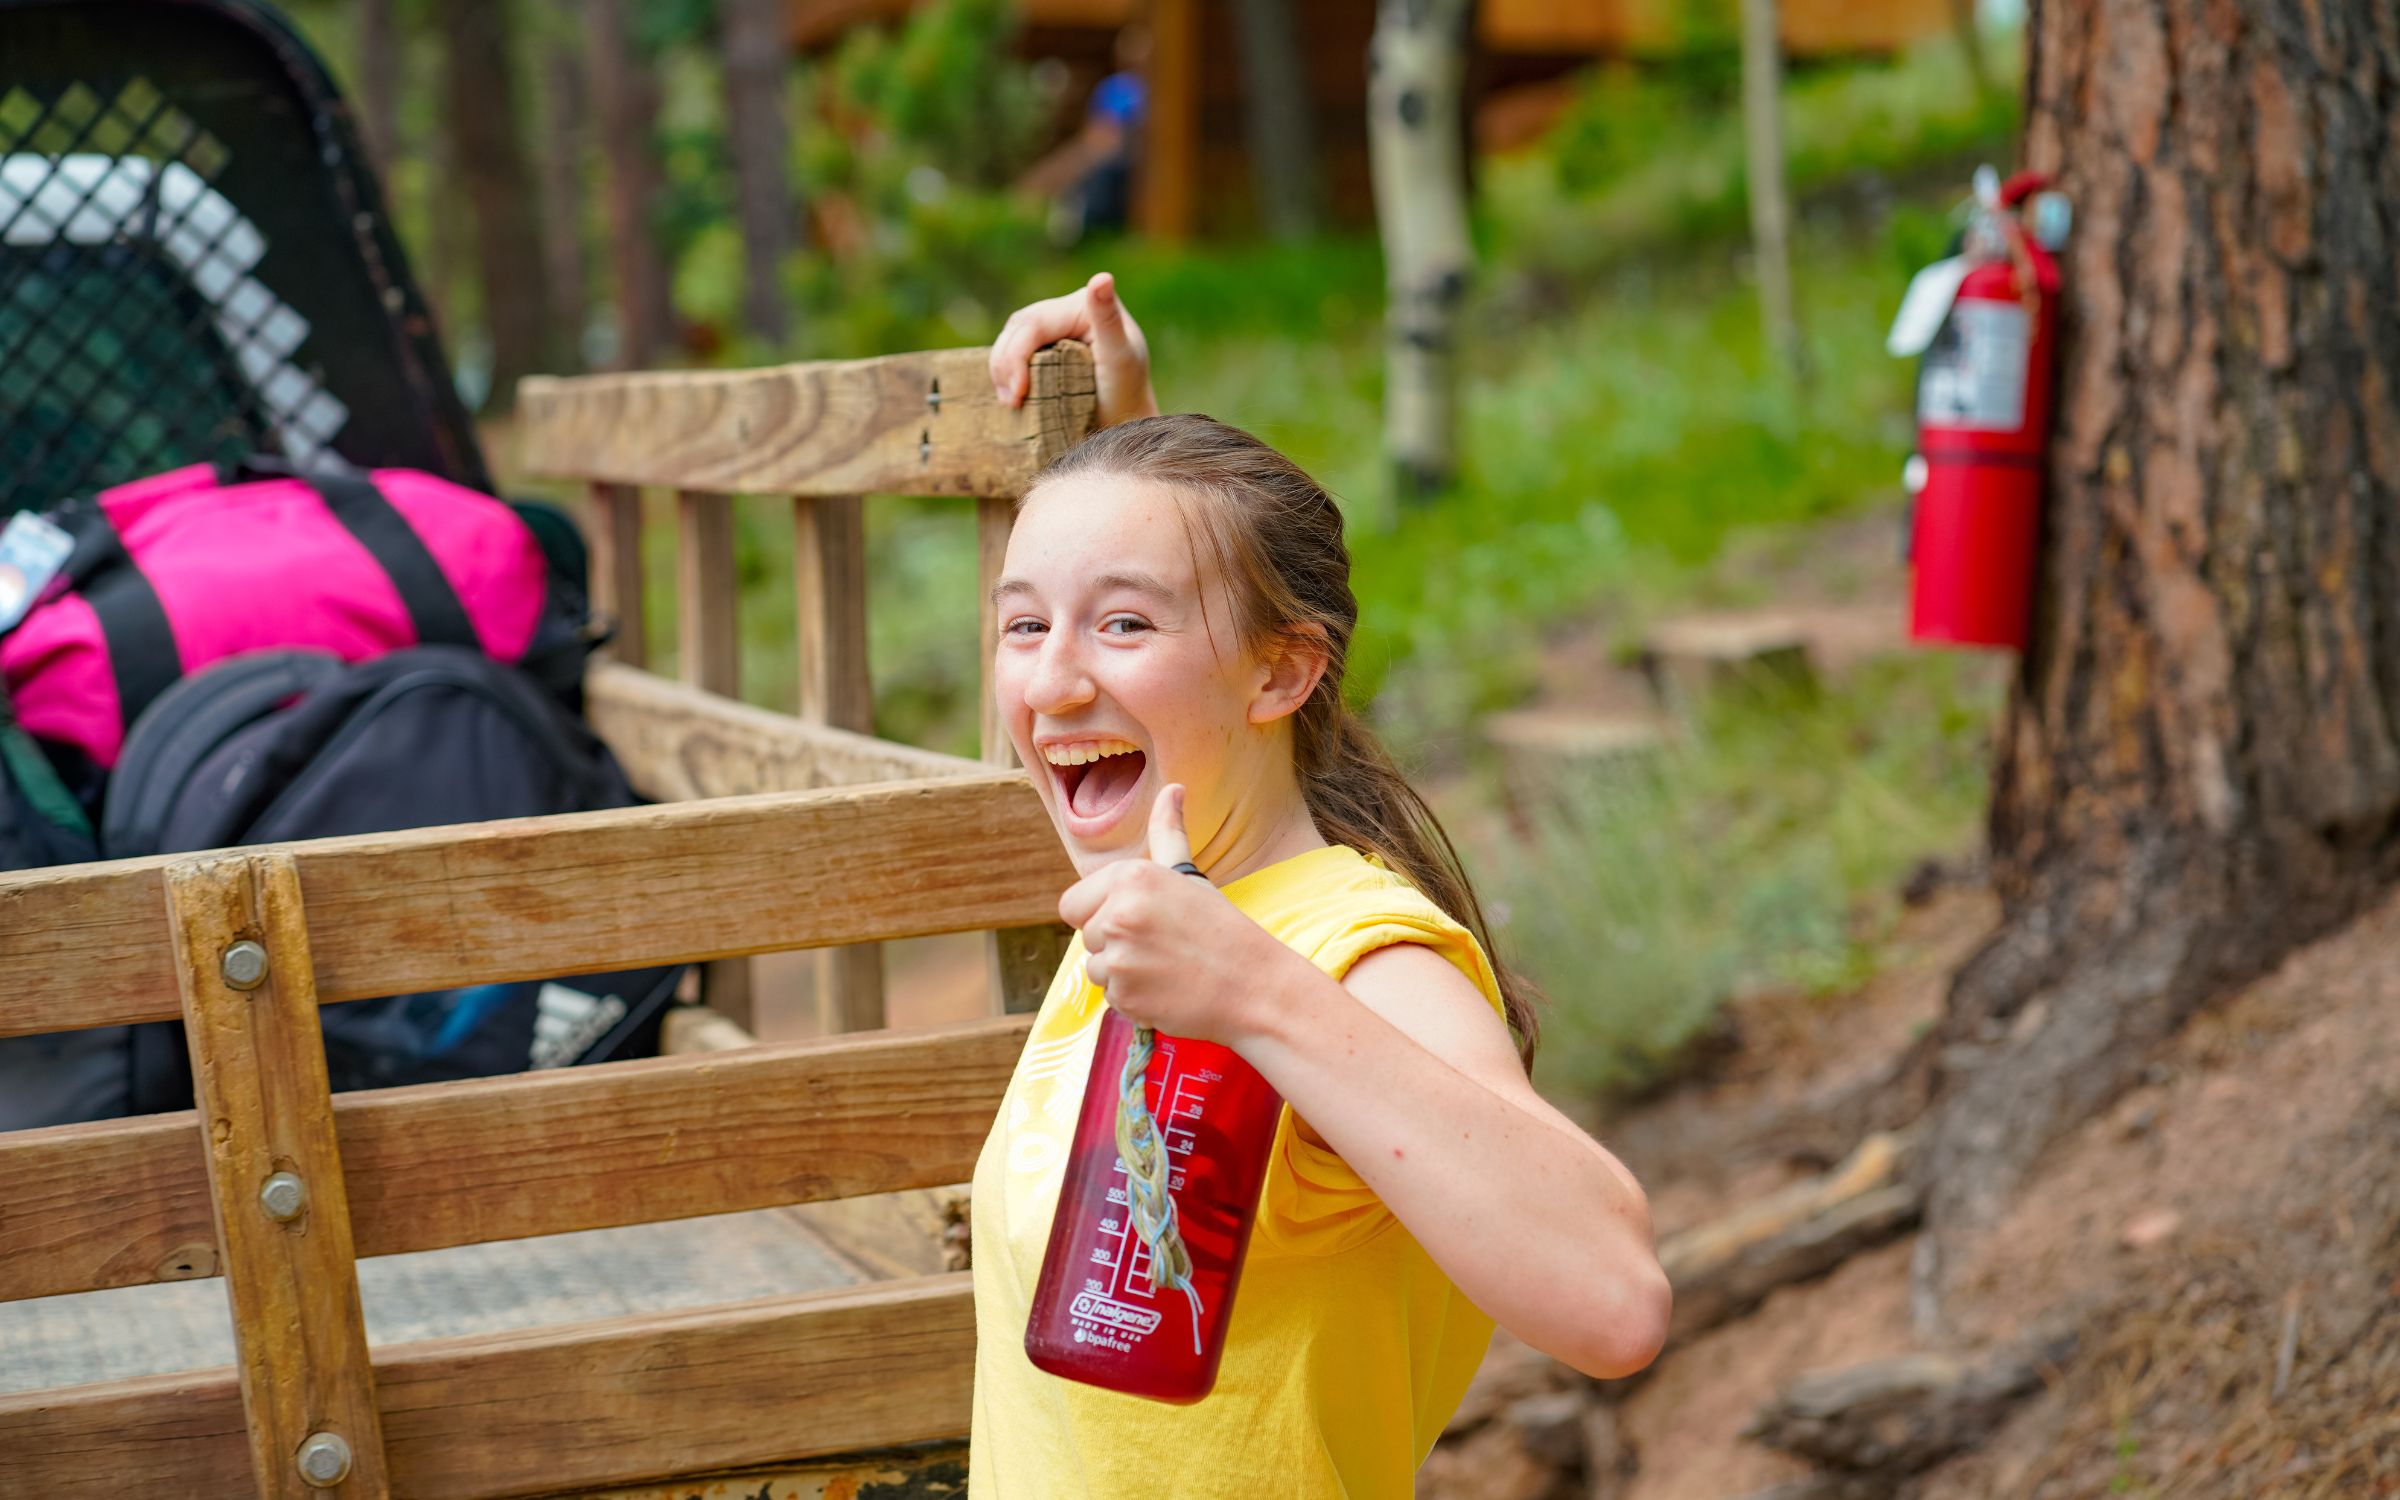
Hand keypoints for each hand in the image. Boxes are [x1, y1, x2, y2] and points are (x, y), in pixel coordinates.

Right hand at [989, 271, 1160, 429]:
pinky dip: (1005, 374)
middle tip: (1012, 402)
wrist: (1125, 419)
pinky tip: (1011, 396)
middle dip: (1006, 364)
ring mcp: (1052, 328)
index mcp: (1081, 304)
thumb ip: (1107, 318)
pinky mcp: (1043, 346)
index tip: (1020, 392)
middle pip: (1017, 329)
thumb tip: (1102, 277)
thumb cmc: (1127, 390)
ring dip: (1001, 370)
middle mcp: (1065, 309)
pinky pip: (1012, 352)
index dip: (1018, 355)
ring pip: (1009, 339)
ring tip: (1011, 402)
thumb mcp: (1119, 354)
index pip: (1035, 324)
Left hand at [1058, 785, 1285, 1045]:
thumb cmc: (1220, 927)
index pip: (1072, 904)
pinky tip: (1166, 989)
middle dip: (1114, 944)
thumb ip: (1168, 833)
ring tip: (1165, 967)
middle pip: (1086, 937)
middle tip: (1160, 945)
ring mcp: (1119, 959)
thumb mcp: (1188, 875)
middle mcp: (1117, 915)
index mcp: (1129, 878)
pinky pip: (1111, 998)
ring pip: (1095, 969)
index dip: (1100, 914)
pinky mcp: (1124, 996)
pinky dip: (1133, 998)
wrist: (1252, 984)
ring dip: (1123, 973)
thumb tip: (1172, 789)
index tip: (1138, 920)